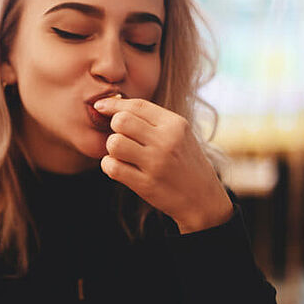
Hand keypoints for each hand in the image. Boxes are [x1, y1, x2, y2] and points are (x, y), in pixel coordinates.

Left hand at [93, 96, 232, 233]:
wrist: (203, 199)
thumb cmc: (185, 162)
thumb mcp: (179, 135)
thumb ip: (153, 120)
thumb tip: (113, 105)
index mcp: (176, 124)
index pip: (137, 105)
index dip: (113, 104)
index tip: (100, 106)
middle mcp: (166, 141)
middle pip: (121, 121)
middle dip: (115, 128)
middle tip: (122, 138)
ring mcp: (156, 163)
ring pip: (114, 143)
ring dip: (112, 148)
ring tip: (123, 154)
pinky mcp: (146, 184)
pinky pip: (112, 167)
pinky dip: (109, 166)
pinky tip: (120, 167)